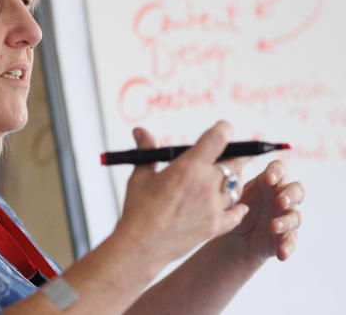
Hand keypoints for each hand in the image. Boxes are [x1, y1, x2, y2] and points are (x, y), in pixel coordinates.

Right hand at [117, 121, 249, 264]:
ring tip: (225, 179)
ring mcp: (214, 207)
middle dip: (234, 155)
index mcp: (189, 167)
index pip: (219, 137)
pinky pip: (236, 213)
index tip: (220, 129)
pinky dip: (238, 208)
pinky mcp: (215, 226)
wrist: (141, 246)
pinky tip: (237, 205)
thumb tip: (139, 131)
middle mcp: (207, 185)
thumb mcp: (140, 176)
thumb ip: (147, 151)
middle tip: (228, 154)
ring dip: (234, 180)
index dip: (223, 129)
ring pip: (237, 187)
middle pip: (236, 162)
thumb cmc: (137, 209)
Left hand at [227, 160, 303, 262]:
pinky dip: (288, 247)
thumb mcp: (234, 195)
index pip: (279, 170)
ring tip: (273, 226)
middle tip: (280, 201)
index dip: (277, 172)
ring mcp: (286, 217)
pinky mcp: (286, 236)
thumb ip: (234, 184)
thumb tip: (231, 170)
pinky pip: (291, 241)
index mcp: (268, 183)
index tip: (268, 179)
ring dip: (286, 221)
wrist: (236, 236)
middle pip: (296, 190)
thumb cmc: (238, 207)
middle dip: (290, 194)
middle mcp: (281, 197)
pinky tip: (282, 253)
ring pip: (295, 216)